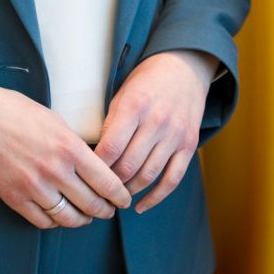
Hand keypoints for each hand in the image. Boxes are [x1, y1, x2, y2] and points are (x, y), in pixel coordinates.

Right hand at [0, 84, 131, 228]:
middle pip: (91, 204)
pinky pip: (43, 220)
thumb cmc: (17, 113)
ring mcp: (34, 187)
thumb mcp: (57, 121)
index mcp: (70, 148)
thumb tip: (94, 166)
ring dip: (82, 220)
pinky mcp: (15, 198)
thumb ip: (76, 146)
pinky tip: (60, 216)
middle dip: (105, 211)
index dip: (120, 195)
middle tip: (109, 211)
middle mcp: (55, 171)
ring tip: (86, 217)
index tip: (124, 200)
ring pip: (68, 218)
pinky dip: (55, 222)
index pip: (107, 182)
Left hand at [94, 50, 213, 213]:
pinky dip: (155, 197)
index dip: (95, 167)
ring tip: (115, 196)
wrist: (184, 67)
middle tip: (97, 189)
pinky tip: (140, 206)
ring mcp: (175, 135)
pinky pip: (173, 179)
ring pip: (148, 175)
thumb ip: (110, 125)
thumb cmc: (146, 81)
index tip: (84, 176)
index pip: (110, 148)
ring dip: (129, 191)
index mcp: (135, 106)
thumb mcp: (122, 94)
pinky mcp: (189, 144)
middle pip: (128, 166)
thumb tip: (94, 159)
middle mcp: (157, 122)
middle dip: (110, 182)